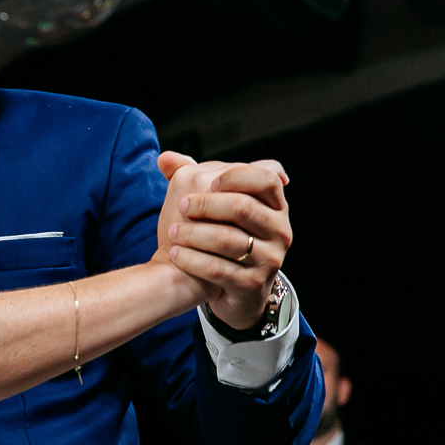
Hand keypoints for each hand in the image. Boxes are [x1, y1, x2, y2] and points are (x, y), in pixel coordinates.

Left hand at [157, 152, 292, 329]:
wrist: (229, 286)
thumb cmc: (220, 236)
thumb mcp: (216, 206)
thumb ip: (192, 177)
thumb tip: (164, 158)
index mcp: (275, 206)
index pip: (266, 179)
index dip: (236, 176)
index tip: (207, 182)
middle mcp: (280, 231)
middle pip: (243, 207)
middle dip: (206, 204)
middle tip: (181, 205)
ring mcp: (269, 260)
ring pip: (228, 239)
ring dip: (194, 233)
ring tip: (173, 231)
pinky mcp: (252, 285)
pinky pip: (218, 269)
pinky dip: (191, 259)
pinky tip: (174, 253)